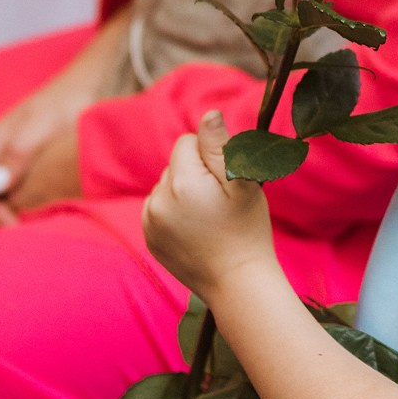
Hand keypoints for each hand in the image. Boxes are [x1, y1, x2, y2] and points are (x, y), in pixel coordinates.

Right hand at [0, 10, 126, 226]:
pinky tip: (43, 218)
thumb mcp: (44, 125)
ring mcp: (3, 163)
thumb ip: (19, 153)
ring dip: (8, 221)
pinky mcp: (20, 168)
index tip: (23, 233)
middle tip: (31, 240)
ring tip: (38, 232)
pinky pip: (10, 198)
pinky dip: (20, 213)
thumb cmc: (67, 102)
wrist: (86, 86)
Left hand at [143, 111, 274, 295]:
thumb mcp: (244, 184)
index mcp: (182, 183)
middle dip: (195, 174)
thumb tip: (209, 115)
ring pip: (165, 185)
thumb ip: (222, 147)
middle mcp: (158, 201)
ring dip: (183, 192)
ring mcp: (150, 222)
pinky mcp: (149, 238)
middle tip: (219, 202)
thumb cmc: (248, 230)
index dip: (210, 156)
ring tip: (208, 218)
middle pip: (175, 164)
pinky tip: (195, 229)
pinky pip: (157, 208)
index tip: (225, 181)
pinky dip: (173, 212)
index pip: (187, 142)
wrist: (238, 283)